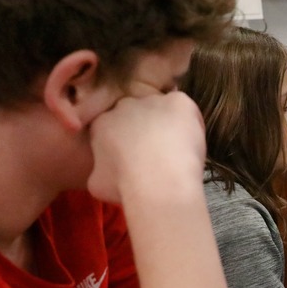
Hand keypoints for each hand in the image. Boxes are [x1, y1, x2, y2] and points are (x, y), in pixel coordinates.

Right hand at [87, 92, 205, 203]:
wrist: (158, 182)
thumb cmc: (125, 187)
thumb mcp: (97, 183)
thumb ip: (99, 168)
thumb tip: (104, 170)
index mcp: (102, 122)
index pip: (113, 123)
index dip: (127, 138)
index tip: (136, 154)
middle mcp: (124, 105)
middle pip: (136, 112)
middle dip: (145, 127)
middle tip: (157, 151)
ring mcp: (152, 100)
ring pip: (162, 108)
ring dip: (167, 124)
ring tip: (176, 150)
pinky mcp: (178, 102)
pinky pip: (184, 107)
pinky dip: (189, 121)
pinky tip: (189, 142)